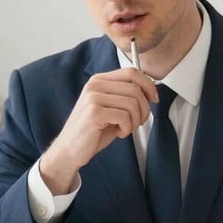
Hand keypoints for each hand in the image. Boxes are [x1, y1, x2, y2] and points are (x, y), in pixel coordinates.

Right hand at [40, 68, 157, 193]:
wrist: (70, 150)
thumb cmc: (92, 131)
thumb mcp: (111, 108)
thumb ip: (125, 96)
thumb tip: (150, 91)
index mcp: (99, 80)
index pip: (131, 72)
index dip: (148, 85)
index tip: (153, 99)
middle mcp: (95, 85)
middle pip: (135, 88)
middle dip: (144, 108)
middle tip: (138, 122)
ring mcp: (93, 98)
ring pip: (132, 103)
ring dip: (136, 121)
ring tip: (126, 128)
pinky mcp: (94, 113)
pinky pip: (125, 116)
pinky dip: (127, 128)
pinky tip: (119, 133)